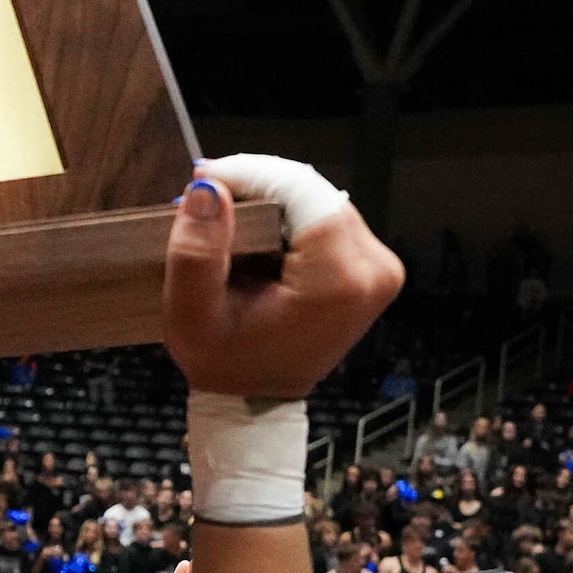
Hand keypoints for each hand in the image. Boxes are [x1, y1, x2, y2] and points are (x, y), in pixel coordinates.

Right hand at [164, 159, 405, 397]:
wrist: (257, 399)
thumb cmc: (225, 364)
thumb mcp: (192, 316)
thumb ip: (196, 252)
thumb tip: (208, 189)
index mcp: (338, 281)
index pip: (301, 190)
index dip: (249, 173)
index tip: (203, 178)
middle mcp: (374, 269)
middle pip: (313, 193)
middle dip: (259, 186)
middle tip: (208, 196)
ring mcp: (380, 267)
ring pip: (320, 200)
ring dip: (272, 199)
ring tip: (226, 215)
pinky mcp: (373, 266)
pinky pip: (328, 218)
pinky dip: (289, 216)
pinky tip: (254, 232)